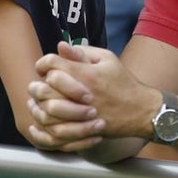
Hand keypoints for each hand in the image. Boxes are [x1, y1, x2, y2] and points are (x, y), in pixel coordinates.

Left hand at [28, 42, 158, 148]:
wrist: (140, 110)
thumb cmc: (123, 82)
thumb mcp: (108, 59)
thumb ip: (83, 52)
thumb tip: (61, 46)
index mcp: (86, 73)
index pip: (51, 63)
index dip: (44, 63)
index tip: (45, 67)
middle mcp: (80, 93)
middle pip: (43, 87)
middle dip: (37, 85)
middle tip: (38, 85)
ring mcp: (80, 114)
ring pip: (45, 110)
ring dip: (39, 105)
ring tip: (40, 102)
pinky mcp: (81, 129)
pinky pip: (54, 130)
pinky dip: (45, 125)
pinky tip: (45, 118)